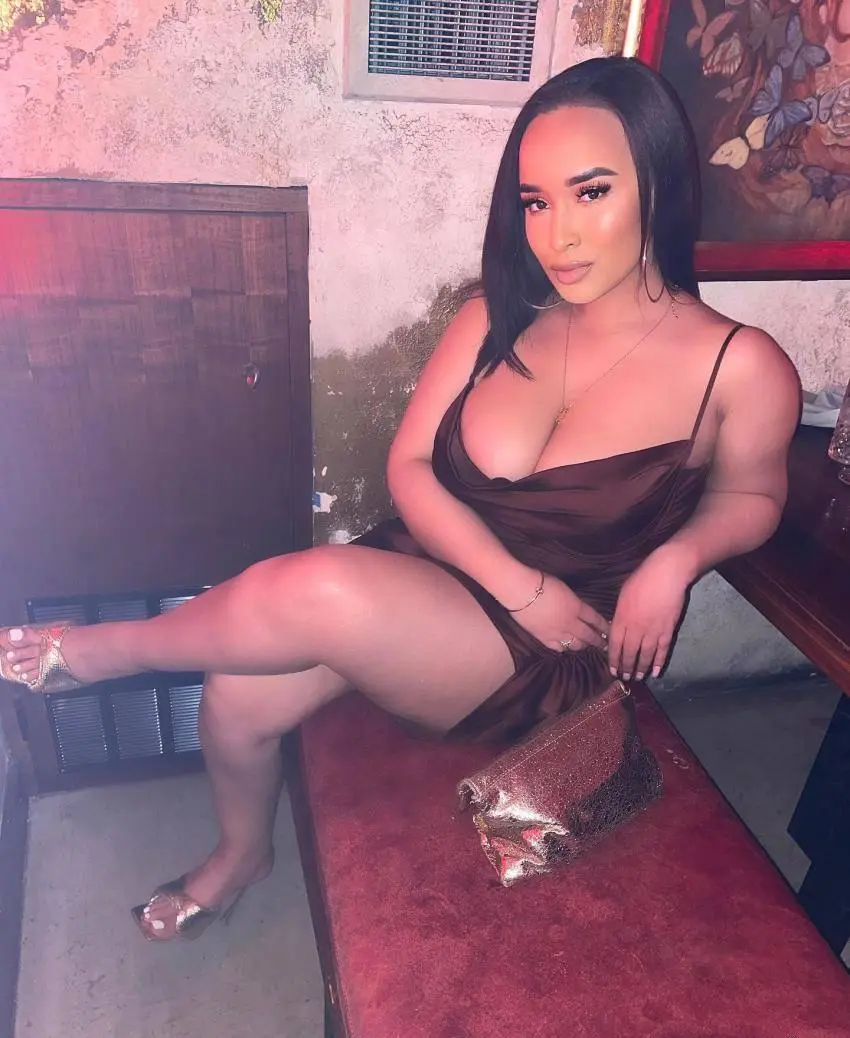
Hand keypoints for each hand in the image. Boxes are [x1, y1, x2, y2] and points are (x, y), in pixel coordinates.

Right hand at [511, 572, 608, 652]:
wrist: (522, 592)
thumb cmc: (541, 583)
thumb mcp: (565, 588)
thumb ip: (573, 601)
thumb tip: (577, 607)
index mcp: (577, 607)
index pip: (595, 619)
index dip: (604, 626)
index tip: (610, 631)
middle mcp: (570, 623)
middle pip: (588, 635)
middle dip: (598, 641)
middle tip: (604, 645)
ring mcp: (557, 632)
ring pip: (575, 644)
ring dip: (583, 645)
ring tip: (585, 646)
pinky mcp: (544, 638)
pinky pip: (558, 648)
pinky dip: (564, 648)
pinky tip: (565, 647)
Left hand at [608, 546, 692, 680]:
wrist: (666, 574)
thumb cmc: (642, 579)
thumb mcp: (623, 595)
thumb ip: (620, 613)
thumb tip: (617, 626)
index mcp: (621, 618)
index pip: (615, 645)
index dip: (614, 659)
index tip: (612, 669)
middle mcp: (635, 628)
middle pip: (629, 653)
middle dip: (626, 667)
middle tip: (625, 678)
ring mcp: (652, 631)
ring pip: (645, 655)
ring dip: (641, 668)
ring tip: (639, 678)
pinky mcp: (667, 630)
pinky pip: (662, 650)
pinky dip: (659, 662)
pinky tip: (656, 671)